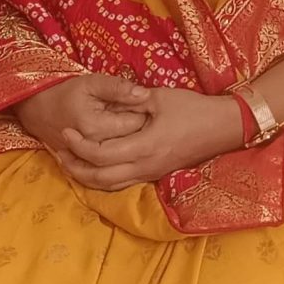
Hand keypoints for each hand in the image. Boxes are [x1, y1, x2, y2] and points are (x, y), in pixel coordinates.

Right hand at [14, 73, 151, 156]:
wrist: (37, 110)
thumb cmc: (66, 93)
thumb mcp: (91, 82)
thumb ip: (118, 88)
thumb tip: (144, 94)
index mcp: (96, 127)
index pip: (136, 123)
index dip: (144, 111)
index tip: (143, 103)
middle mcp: (93, 149)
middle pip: (132, 142)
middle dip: (140, 129)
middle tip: (136, 114)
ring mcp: (88, 161)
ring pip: (124, 157)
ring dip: (131, 143)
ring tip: (127, 127)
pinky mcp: (86, 167)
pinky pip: (111, 168)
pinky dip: (121, 157)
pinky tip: (121, 143)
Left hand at [56, 87, 242, 190]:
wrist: (223, 128)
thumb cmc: (193, 109)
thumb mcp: (159, 97)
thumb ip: (130, 98)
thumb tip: (106, 98)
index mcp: (144, 146)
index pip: (101, 154)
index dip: (79, 146)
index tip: (66, 132)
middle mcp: (145, 166)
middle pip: (100, 178)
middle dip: (75, 167)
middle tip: (60, 152)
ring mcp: (151, 174)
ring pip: (110, 186)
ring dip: (87, 177)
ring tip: (70, 163)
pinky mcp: (155, 174)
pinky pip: (122, 184)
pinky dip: (102, 179)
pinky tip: (94, 168)